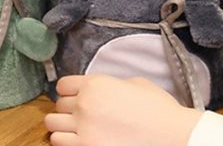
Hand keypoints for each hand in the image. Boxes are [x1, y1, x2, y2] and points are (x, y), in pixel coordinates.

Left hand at [44, 74, 202, 145]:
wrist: (170, 135)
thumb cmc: (156, 109)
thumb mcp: (133, 83)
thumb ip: (109, 84)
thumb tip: (100, 91)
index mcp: (95, 84)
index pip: (63, 85)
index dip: (69, 90)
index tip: (74, 95)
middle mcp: (84, 105)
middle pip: (58, 105)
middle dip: (67, 108)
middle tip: (79, 113)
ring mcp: (83, 131)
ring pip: (53, 125)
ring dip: (62, 125)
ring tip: (75, 128)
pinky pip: (59, 143)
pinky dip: (65, 142)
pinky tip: (79, 140)